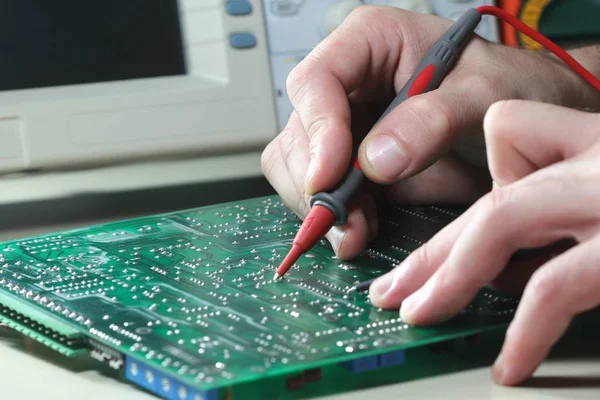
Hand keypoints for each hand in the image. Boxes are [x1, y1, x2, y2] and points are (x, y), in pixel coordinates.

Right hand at [261, 5, 598, 259]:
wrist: (523, 123)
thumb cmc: (507, 88)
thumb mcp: (484, 94)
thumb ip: (434, 120)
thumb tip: (377, 161)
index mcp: (370, 42)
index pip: (317, 80)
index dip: (317, 129)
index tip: (330, 175)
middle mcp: (348, 84)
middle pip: (299, 131)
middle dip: (318, 183)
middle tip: (349, 222)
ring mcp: (345, 126)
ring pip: (298, 167)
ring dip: (322, 206)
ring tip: (359, 231)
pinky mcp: (350, 163)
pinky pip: (320, 192)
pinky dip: (334, 217)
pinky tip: (361, 228)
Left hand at [369, 99, 599, 385]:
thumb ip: (554, 197)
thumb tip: (498, 261)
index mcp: (587, 136)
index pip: (504, 131)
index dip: (486, 176)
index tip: (461, 238)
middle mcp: (592, 155)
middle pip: (483, 194)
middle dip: (430, 251)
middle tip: (388, 291)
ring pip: (496, 223)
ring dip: (449, 277)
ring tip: (416, 315)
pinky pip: (553, 286)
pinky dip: (525, 331)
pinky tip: (508, 364)